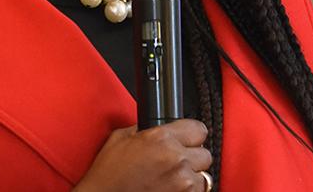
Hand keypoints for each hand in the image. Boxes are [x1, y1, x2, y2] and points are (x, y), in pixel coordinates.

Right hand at [74, 120, 213, 191]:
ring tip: (172, 180)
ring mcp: (181, 183)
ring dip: (191, 178)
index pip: (199, 129)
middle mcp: (176, 159)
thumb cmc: (108, 175)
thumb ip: (146, 130)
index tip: (188, 140)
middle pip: (205, 155)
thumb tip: (159, 127)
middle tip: (176, 163)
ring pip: (204, 177)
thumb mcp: (122, 138)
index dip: (192, 135)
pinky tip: (170, 190)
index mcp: (161, 138)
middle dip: (193, 158)